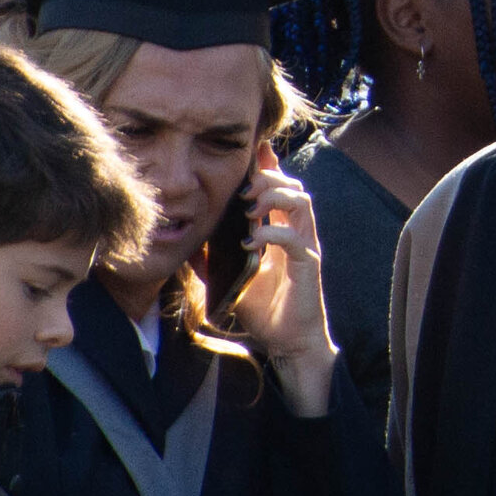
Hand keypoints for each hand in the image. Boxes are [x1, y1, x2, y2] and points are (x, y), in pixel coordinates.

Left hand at [221, 142, 338, 413]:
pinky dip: (273, 232)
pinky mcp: (307, 266)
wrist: (287, 343)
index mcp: (281, 232)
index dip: (268, 166)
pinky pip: (296, 238)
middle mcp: (296, 234)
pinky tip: (253, 240)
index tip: (252, 151)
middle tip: (244, 187)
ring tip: (250, 208)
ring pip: (302, 202)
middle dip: (269, 178)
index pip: (279, 188)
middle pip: (293, 186)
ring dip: (275, 197)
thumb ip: (213, 258)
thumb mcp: (231, 278)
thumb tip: (187, 241)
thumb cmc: (264, 310)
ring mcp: (305, 247)